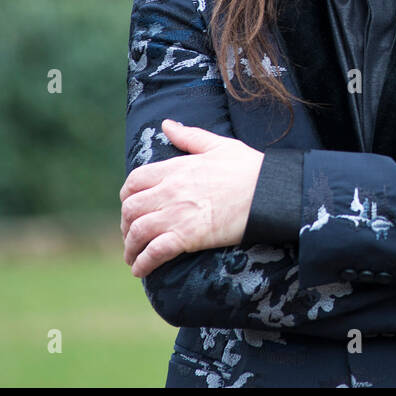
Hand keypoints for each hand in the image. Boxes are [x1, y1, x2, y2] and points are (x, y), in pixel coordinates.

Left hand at [120, 119, 263, 278]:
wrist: (269, 192)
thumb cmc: (249, 167)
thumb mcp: (219, 145)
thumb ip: (189, 136)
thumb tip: (167, 124)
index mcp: (176, 168)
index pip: (135, 181)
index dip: (127, 196)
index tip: (130, 205)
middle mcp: (170, 191)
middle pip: (131, 209)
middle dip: (126, 224)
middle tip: (132, 235)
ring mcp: (177, 215)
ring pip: (138, 232)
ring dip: (131, 247)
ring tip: (132, 258)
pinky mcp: (187, 237)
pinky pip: (154, 252)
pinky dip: (143, 263)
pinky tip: (141, 271)